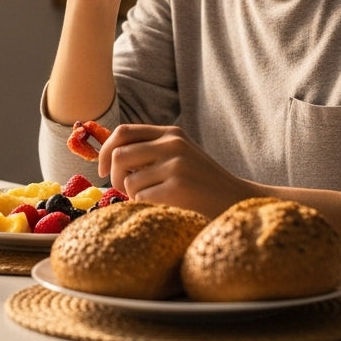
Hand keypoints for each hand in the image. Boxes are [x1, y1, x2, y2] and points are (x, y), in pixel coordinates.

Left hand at [96, 124, 263, 217]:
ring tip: (153, 201)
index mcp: (171, 133)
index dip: (105, 151)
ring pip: (128, 181)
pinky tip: (164, 208)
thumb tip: (109, 157)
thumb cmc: (203, 185)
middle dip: (112, 177)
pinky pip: (141, 198)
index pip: (123, 132)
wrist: (238, 201)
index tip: (101, 170)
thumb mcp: (181, 156)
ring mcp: (176, 165)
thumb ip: (152, 151)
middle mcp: (173, 144)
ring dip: (133, 196)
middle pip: (119, 155)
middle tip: (122, 191)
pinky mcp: (178, 188)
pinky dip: (145, 207)